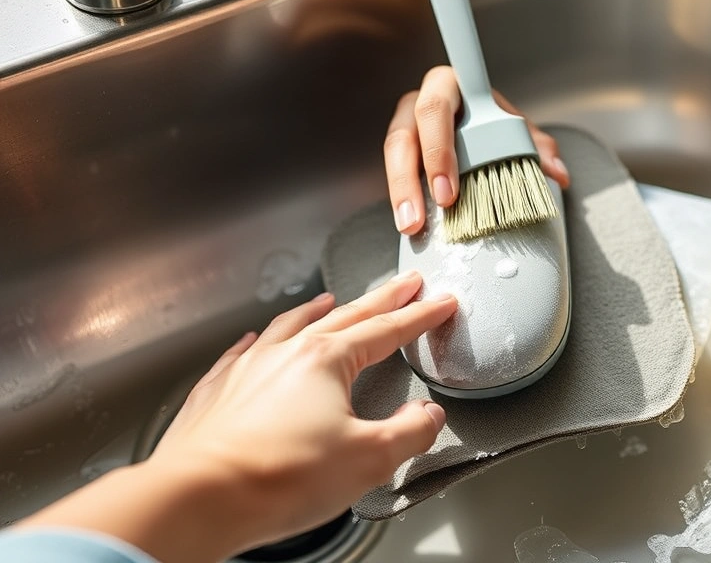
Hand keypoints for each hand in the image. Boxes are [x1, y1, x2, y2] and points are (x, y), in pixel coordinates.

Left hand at [19, 272, 456, 562]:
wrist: (199, 497)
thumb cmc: (277, 478)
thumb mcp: (367, 459)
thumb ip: (408, 432)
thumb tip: (427, 417)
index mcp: (326, 360)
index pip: (386, 330)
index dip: (419, 316)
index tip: (438, 303)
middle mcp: (285, 353)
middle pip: (345, 317)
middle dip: (380, 300)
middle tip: (403, 286)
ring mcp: (246, 369)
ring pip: (289, 325)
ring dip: (317, 311)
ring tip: (331, 300)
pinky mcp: (216, 393)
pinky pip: (242, 353)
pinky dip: (258, 341)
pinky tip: (255, 341)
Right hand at [384, 65, 570, 234]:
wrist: (480, 125)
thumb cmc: (495, 122)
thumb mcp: (518, 129)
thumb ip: (538, 146)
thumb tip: (557, 173)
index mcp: (449, 88)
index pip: (435, 110)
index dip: (438, 150)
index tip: (448, 192)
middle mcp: (419, 103)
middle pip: (403, 136)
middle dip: (412, 179)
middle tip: (432, 215)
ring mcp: (405, 127)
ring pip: (393, 155)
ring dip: (401, 193)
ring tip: (410, 226)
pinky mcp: (399, 154)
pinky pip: (392, 174)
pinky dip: (401, 200)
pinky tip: (409, 225)